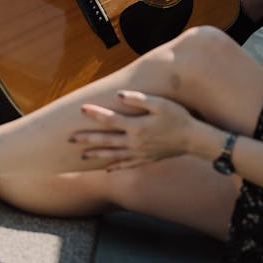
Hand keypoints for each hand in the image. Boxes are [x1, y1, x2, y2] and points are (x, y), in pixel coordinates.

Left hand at [69, 91, 193, 170]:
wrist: (193, 140)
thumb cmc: (178, 117)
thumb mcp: (161, 104)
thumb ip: (140, 99)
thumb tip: (120, 95)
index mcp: (136, 126)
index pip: (110, 120)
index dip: (95, 114)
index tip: (82, 109)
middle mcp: (134, 142)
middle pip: (106, 140)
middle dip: (87, 138)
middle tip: (69, 138)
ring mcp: (139, 153)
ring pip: (112, 154)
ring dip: (96, 154)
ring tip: (81, 155)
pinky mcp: (146, 159)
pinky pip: (126, 164)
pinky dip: (115, 165)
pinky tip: (107, 167)